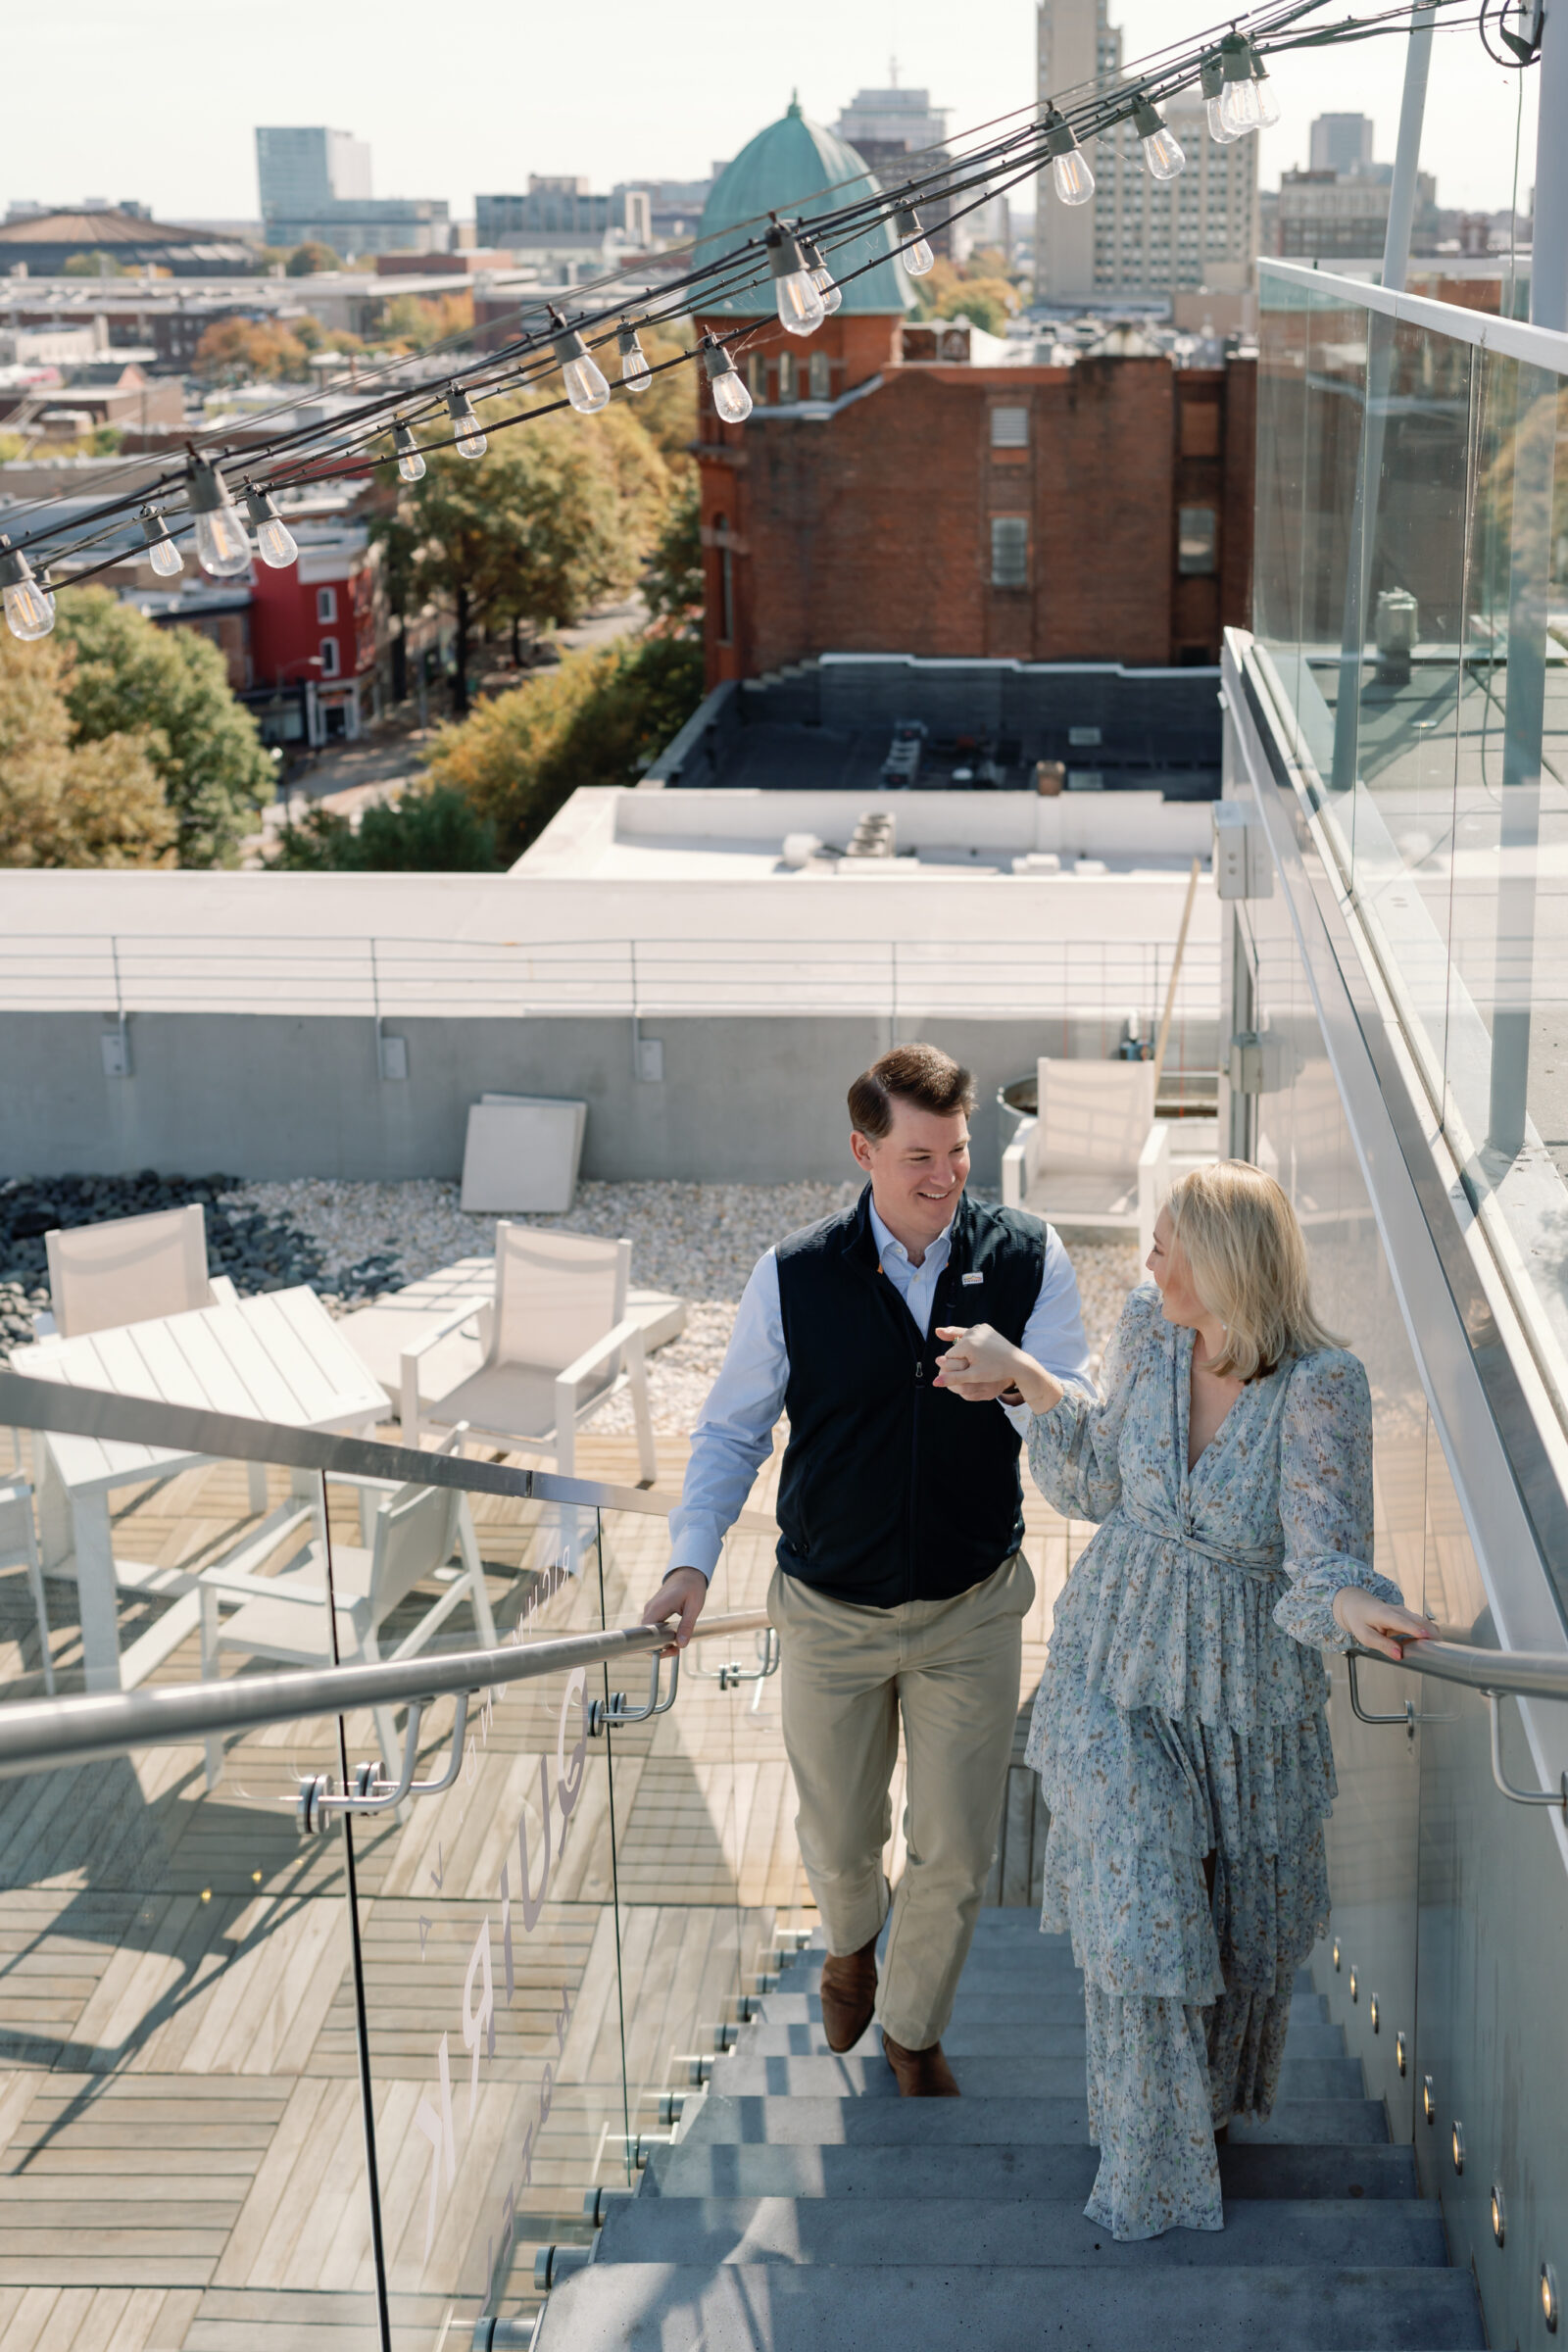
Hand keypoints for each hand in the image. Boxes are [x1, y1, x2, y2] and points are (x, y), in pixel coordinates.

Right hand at [641, 1566, 707, 1652]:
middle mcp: (650, 1609)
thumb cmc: (692, 1586)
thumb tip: (681, 1645)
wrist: (689, 1572)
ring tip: (677, 1644)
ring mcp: (651, 1609)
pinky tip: (673, 1636)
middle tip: (677, 1650)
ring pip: (649, 1632)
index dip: (654, 1647)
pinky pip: (653, 1626)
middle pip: (646, 1635)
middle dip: (659, 1646)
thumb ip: (687, 1626)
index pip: (645, 1633)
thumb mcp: (694, 1607)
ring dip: (660, 1641)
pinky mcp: (654, 1610)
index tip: (670, 1651)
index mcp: (657, 1608)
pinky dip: (661, 1634)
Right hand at [934, 1324, 1062, 1412]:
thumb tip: (934, 1382)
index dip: (957, 1366)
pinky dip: (972, 1341)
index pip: (950, 1356)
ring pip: (963, 1341)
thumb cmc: (995, 1371)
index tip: (969, 1371)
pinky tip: (977, 1348)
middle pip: (956, 1348)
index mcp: (967, 1343)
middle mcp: (971, 1331)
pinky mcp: (985, 1327)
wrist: (1017, 1362)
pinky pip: (972, 1336)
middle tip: (977, 1364)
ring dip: (966, 1349)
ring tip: (978, 1357)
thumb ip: (953, 1378)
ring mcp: (979, 1327)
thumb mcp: (973, 1376)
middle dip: (961, 1357)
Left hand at [1332, 1587, 1437, 1660]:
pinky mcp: (1410, 1616)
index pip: (1402, 1622)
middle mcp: (1398, 1611)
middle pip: (1419, 1621)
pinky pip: (1423, 1624)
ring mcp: (1406, 1612)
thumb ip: (1383, 1645)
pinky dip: (1429, 1633)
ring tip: (1438, 1651)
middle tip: (1439, 1652)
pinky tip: (1430, 1645)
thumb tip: (1400, 1655)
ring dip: (1433, 1634)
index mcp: (1385, 1614)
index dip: (1415, 1629)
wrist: (1358, 1605)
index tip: (1427, 1637)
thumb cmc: (1360, 1620)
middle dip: (1431, 1634)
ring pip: (1424, 1622)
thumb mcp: (1365, 1636)